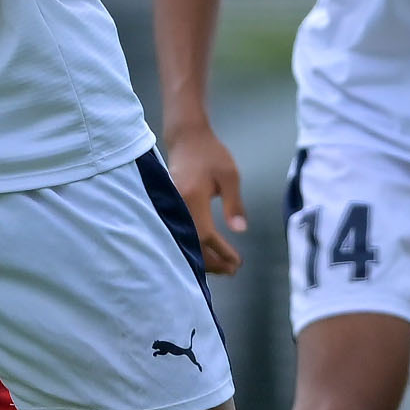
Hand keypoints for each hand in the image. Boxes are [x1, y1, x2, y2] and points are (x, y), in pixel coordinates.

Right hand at [163, 119, 247, 275]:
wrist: (185, 138)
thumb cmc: (209, 154)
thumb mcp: (229, 175)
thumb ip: (234, 204)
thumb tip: (239, 230)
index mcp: (193, 198)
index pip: (207, 235)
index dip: (222, 252)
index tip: (237, 262)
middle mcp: (179, 206)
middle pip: (192, 244)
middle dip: (213, 262)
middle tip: (232, 271)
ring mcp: (172, 208)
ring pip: (185, 242)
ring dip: (203, 258)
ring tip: (222, 267)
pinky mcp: (170, 208)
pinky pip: (181, 234)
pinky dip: (194, 247)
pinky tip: (205, 253)